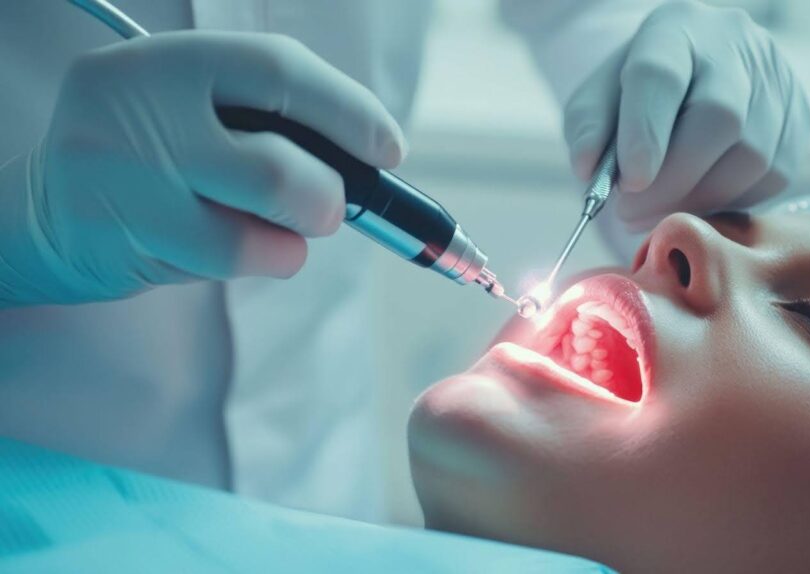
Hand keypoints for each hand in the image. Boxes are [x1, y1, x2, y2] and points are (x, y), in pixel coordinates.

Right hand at [24, 31, 403, 303]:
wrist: (45, 211)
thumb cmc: (151, 156)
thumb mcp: (193, 108)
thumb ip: (269, 118)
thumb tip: (372, 155)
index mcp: (170, 60)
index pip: (280, 72)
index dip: (351, 113)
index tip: (390, 148)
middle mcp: (142, 110)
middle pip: (279, 167)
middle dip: (329, 198)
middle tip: (330, 207)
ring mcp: (129, 180)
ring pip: (261, 223)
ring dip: (294, 236)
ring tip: (275, 230)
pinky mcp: (128, 239)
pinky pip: (235, 258)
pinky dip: (265, 258)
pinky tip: (236, 247)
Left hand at [563, 2, 809, 227]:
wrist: (691, 78)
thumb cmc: (637, 95)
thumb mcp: (597, 99)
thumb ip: (588, 129)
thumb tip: (590, 168)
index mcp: (676, 28)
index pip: (662, 75)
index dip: (644, 133)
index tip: (628, 182)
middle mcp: (737, 45)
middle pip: (719, 119)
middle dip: (671, 181)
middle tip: (630, 213)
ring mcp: (777, 80)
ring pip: (751, 157)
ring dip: (698, 199)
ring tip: (658, 209)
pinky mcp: (799, 120)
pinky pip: (773, 178)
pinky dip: (729, 200)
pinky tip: (697, 197)